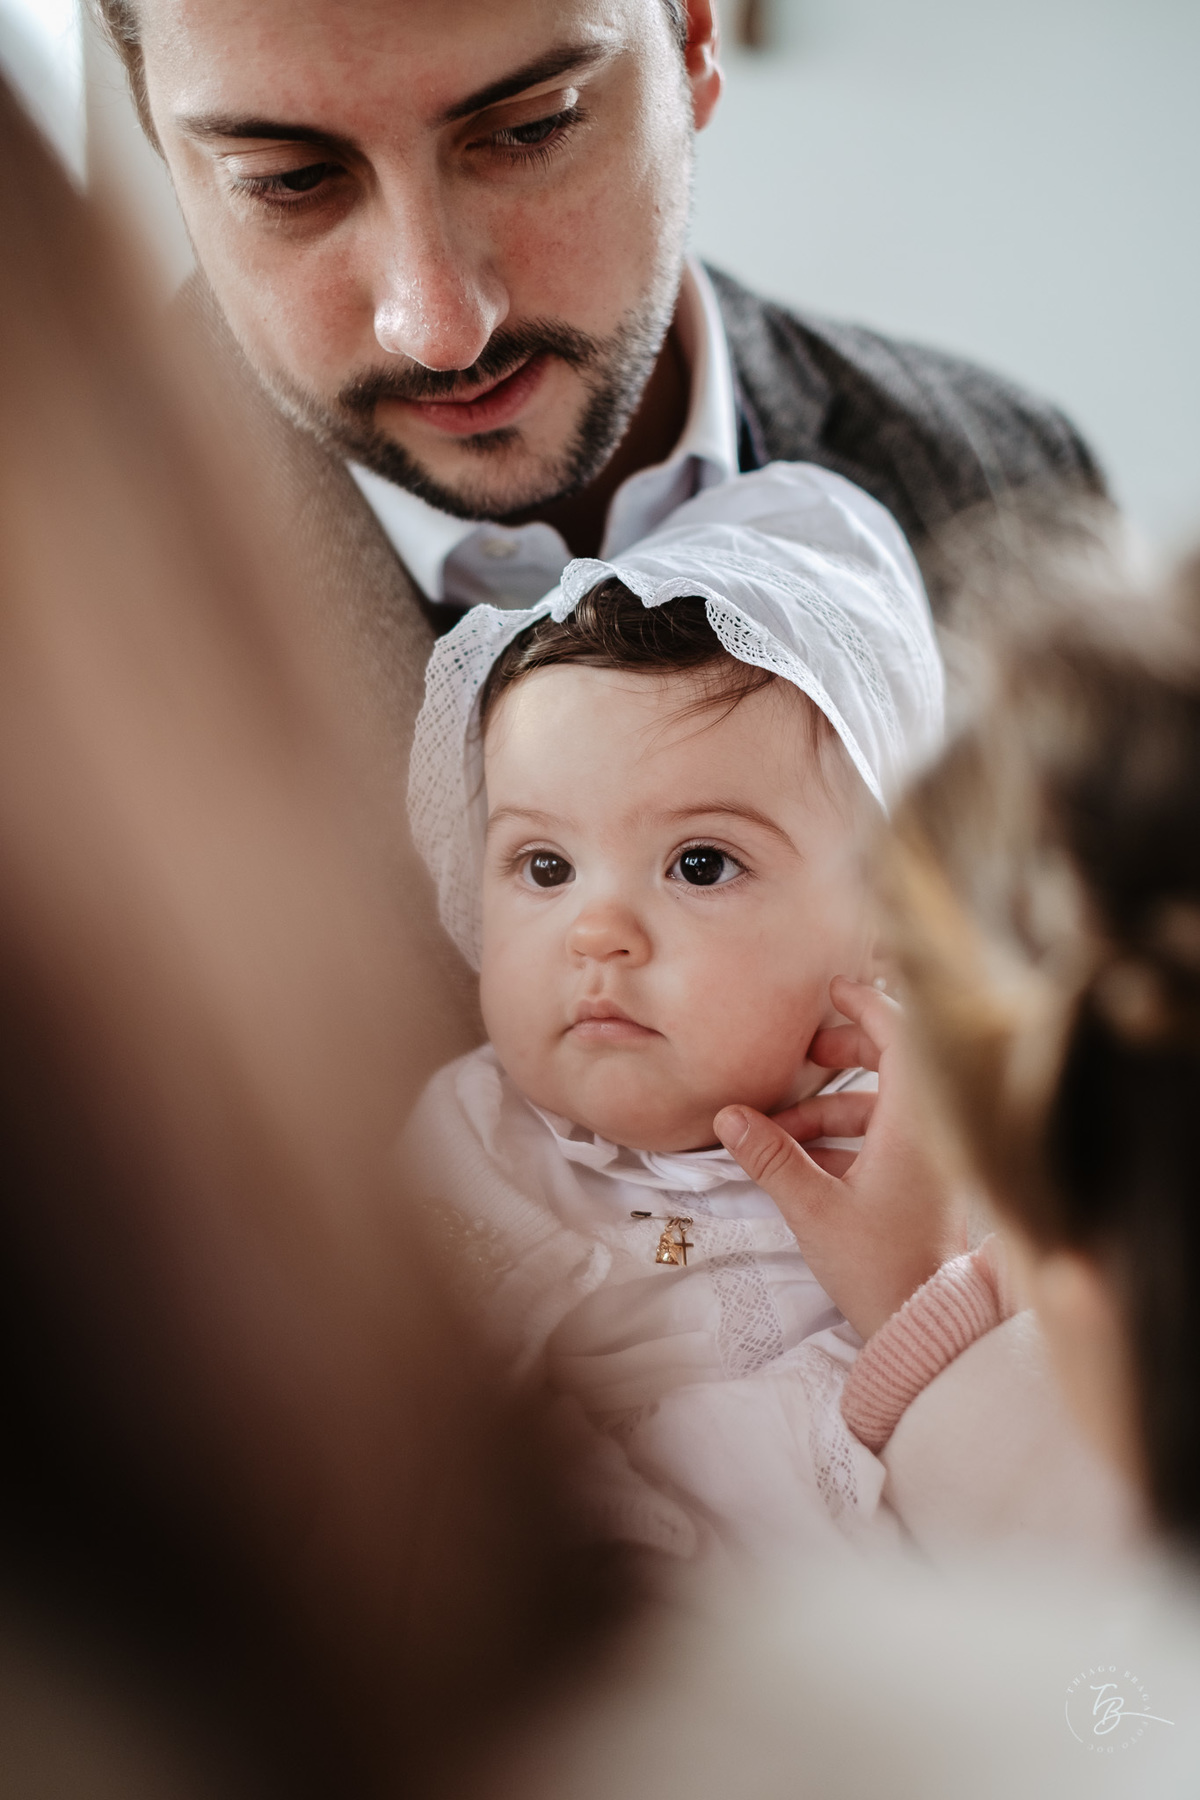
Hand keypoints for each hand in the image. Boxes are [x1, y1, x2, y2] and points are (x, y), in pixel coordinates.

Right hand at [714, 976, 964, 1340]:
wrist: (926, 1329)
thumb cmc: (882, 1268)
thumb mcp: (813, 1208)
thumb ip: (772, 1157)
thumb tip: (729, 1115)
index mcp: (916, 1124)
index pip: (903, 1036)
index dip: (867, 1004)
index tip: (833, 990)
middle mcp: (933, 1133)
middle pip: (896, 1064)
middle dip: (846, 1054)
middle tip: (804, 1055)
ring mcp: (933, 1160)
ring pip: (884, 1107)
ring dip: (832, 1107)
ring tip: (780, 1127)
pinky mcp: (925, 1185)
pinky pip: (887, 1139)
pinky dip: (846, 1137)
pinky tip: (802, 1159)